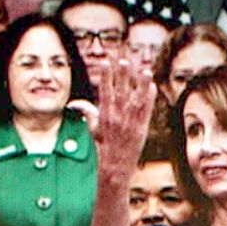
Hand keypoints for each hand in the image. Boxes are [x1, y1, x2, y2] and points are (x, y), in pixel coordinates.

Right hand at [69, 58, 155, 183]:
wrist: (114, 165)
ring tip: (145, 70)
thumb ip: (87, 112)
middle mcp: (117, 115)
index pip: (105, 90)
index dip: (106, 75)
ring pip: (136, 98)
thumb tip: (74, 104)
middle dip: (122, 74)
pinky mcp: (141, 127)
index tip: (106, 62)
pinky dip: (149, 98)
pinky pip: (146, 109)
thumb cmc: (103, 146)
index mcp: (104, 114)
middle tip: (124, 61)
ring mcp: (129, 121)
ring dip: (141, 83)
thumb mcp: (93, 128)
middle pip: (120, 90)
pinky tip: (152, 86)